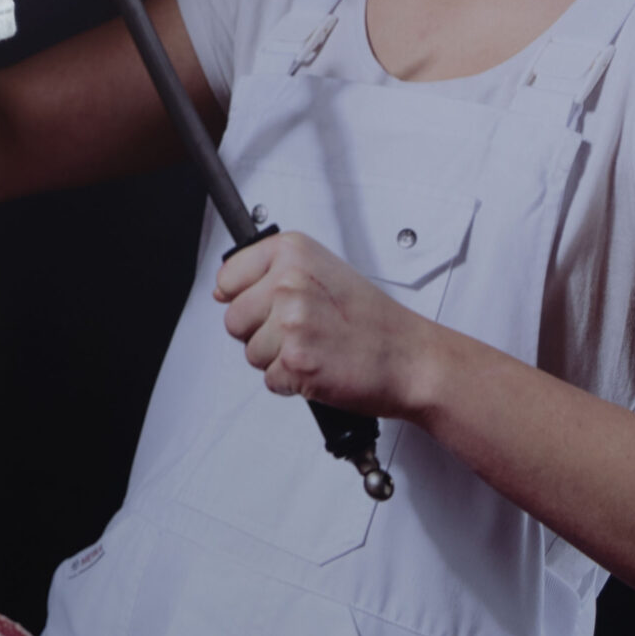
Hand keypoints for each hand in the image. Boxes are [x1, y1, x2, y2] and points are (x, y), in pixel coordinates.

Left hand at [214, 230, 441, 418]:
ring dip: (278, 359)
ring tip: (317, 349)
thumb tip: (220, 290)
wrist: (414, 359)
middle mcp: (289, 282)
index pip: (228, 277)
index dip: (246, 299)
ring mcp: (292, 321)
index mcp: (292, 252)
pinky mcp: (296, 360)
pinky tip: (321, 367)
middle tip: (303, 333)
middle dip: (261, 334)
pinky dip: (292, 383)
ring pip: (250, 353)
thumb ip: (271, 273)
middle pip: (233, 319)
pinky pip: (270, 379)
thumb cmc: (374, 321)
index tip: (272, 307)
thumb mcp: (323, 272)